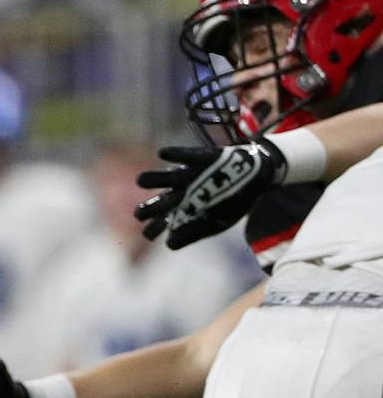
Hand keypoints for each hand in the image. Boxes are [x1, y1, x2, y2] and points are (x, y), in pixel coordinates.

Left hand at [135, 140, 284, 249]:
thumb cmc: (232, 202)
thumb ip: (193, 234)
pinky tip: (164, 154)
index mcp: (182, 211)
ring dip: (151, 179)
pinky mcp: (198, 158)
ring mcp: (186, 176)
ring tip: (142, 182)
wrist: (256, 176)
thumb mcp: (217, 223)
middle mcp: (179, 194)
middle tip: (142, 214)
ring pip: (161, 178)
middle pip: (155, 204)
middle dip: (146, 210)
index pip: (159, 224)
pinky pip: (183, 155)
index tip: (152, 233)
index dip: (152, 229)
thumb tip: (169, 243)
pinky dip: (174, 154)